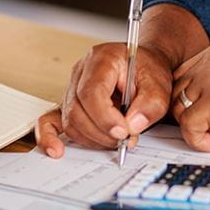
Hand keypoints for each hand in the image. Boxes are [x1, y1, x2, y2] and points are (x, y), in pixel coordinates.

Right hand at [36, 42, 173, 157]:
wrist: (143, 66)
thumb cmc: (147, 70)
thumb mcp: (159, 83)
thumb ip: (150, 104)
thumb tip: (132, 126)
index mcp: (102, 59)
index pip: (92, 91)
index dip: (105, 117)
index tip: (123, 133)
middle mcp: (81, 72)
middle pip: (77, 109)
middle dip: (102, 132)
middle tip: (126, 140)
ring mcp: (72, 88)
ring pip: (70, 121)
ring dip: (93, 138)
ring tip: (117, 141)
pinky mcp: (69, 104)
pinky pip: (50, 121)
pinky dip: (51, 137)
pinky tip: (56, 149)